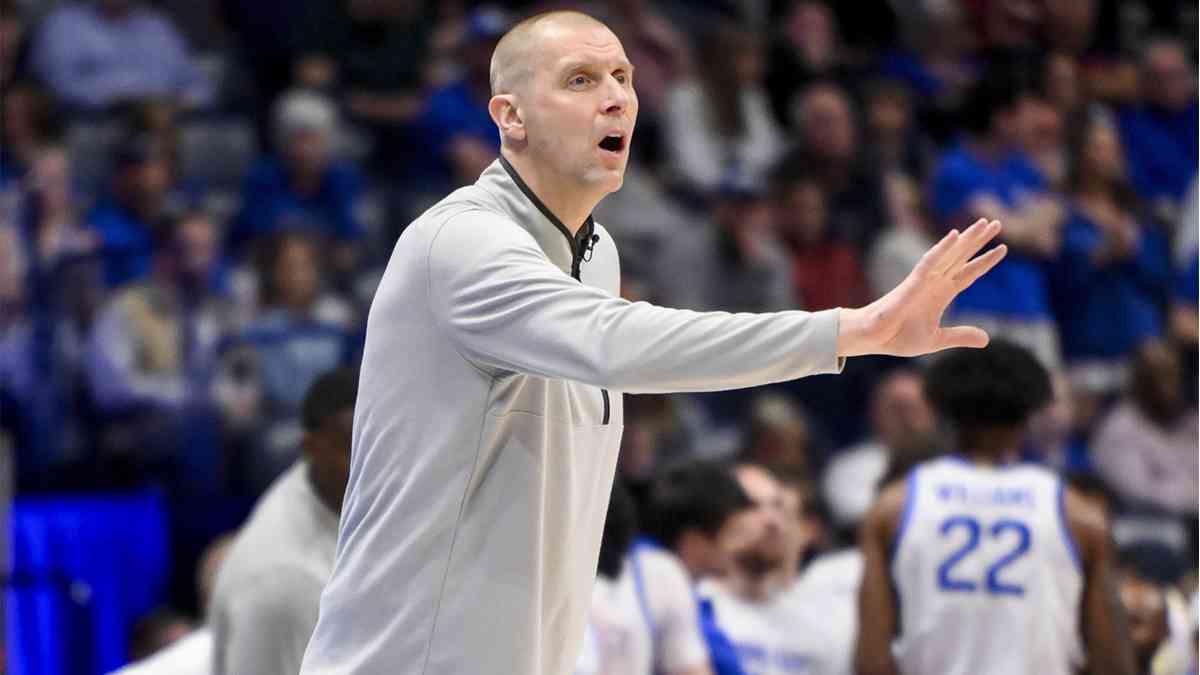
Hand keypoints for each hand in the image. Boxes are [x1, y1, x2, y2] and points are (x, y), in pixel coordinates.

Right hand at [838, 218, 1006, 356]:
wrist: (873, 339)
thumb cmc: (898, 336)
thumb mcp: (937, 339)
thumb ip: (960, 335)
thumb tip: (987, 339)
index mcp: (941, 294)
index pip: (968, 274)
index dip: (985, 261)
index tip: (1003, 248)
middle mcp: (935, 282)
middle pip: (962, 257)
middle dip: (979, 240)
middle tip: (996, 222)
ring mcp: (924, 280)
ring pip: (950, 254)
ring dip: (967, 238)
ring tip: (983, 222)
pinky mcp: (912, 283)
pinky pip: (929, 262)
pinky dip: (942, 248)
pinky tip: (955, 235)